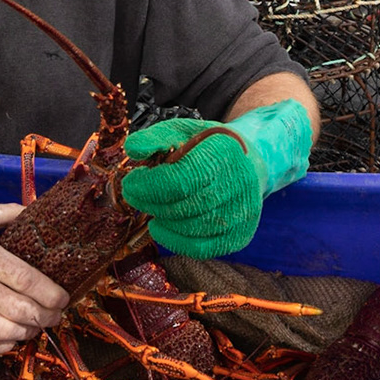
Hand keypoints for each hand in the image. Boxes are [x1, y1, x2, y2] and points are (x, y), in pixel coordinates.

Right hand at [0, 202, 68, 354]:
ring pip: (7, 331)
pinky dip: (6, 345)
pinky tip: (12, 336)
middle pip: (22, 310)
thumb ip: (7, 213)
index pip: (26, 281)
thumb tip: (37, 210)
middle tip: (56, 314)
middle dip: (47, 316)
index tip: (64, 297)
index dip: (52, 294)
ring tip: (37, 323)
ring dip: (30, 331)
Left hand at [120, 99, 313, 258]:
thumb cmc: (208, 146)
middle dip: (151, 203)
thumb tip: (133, 151)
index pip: (181, 179)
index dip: (149, 186)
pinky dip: (174, 240)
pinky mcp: (240, 236)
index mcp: (225, 152)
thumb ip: (155, 137)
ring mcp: (243, 213)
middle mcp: (240, 184)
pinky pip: (201, 248)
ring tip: (150, 206)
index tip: (131, 182)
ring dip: (161, 219)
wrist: (248, 162)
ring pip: (190, 228)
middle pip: (184, 206)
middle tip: (134, 195)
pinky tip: (160, 226)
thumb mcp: (182, 131)